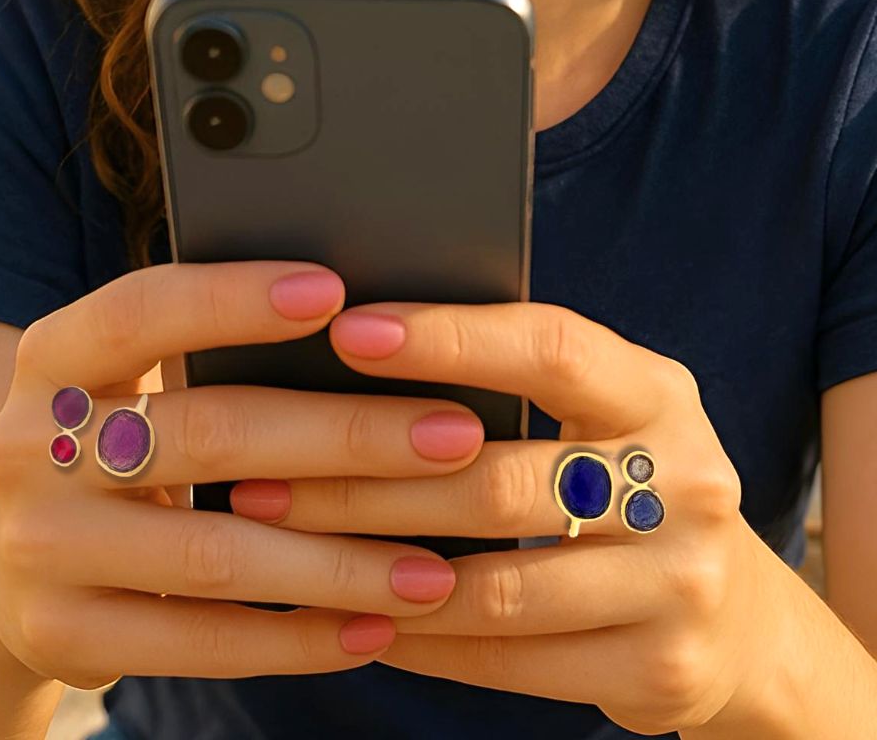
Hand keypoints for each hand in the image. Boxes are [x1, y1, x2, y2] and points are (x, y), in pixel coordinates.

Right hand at [0, 262, 492, 689]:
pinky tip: (373, 630)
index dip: (235, 298)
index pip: (142, 309)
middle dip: (345, 436)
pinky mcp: (59, 633)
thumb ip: (211, 356)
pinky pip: (198, 643)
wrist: (6, 560)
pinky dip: (295, 638)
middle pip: (208, 432)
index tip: (337, 291)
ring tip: (436, 568)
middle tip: (455, 437)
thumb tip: (373, 330)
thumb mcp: (131, 382)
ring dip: (341, 561)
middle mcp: (30, 444)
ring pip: (214, 553)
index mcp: (54, 356)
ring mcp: (38, 546)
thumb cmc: (114, 440)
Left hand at [229, 296, 784, 734]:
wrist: (736, 617)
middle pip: (499, 480)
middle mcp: (686, 482)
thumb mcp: (598, 414)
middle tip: (264, 476)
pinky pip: (507, 660)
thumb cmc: (623, 481)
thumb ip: (511, 384)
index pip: (550, 349)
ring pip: (495, 586)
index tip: (349, 330)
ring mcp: (682, 584)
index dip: (449, 338)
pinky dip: (419, 640)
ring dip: (374, 570)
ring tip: (284, 550)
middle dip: (365, 482)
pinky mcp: (661, 670)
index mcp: (656, 393)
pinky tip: (354, 615)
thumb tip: (358, 348)